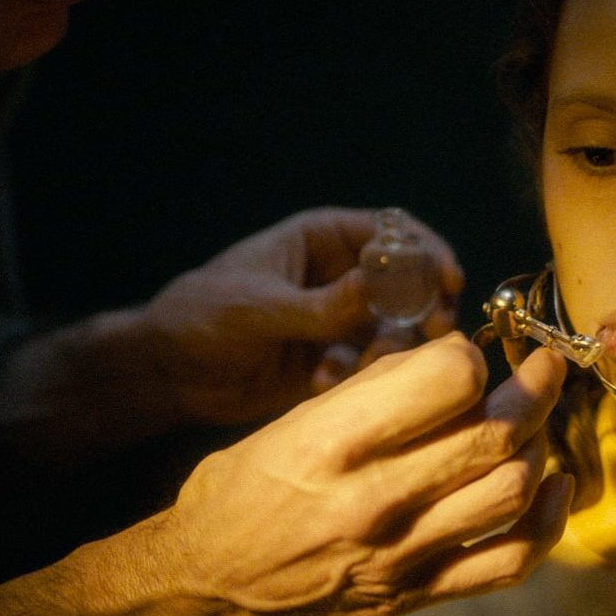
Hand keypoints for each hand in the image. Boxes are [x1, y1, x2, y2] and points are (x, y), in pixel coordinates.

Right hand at [0, 334, 571, 615]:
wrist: (205, 584)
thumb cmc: (241, 491)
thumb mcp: (291, 421)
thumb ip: (371, 390)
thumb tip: (446, 352)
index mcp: (333, 443)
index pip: (449, 379)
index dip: (473, 355)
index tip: (473, 351)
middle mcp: (373, 499)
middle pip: (496, 433)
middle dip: (535, 387)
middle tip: (543, 366)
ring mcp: (400, 554)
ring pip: (513, 489)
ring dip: (539, 446)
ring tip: (534, 423)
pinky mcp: (415, 595)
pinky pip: (509, 561)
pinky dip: (548, 522)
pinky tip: (553, 486)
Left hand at [125, 206, 462, 426]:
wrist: (167, 374)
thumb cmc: (200, 316)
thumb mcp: (257, 307)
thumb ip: (319, 304)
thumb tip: (378, 287)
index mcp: (323, 240)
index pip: (393, 232)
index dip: (426, 251)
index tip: (447, 280)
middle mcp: (341, 276)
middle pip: (408, 282)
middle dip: (424, 306)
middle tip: (432, 331)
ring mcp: (341, 320)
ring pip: (395, 328)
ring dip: (389, 347)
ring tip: (358, 363)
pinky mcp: (335, 361)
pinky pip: (369, 365)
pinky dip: (358, 375)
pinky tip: (322, 382)